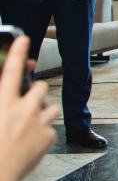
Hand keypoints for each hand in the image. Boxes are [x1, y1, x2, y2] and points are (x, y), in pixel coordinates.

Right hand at [0, 36, 58, 180]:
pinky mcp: (49, 137)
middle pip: (41, 87)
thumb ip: (1, 100)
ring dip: (41, 112)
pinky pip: (49, 127)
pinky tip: (29, 142)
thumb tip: (7, 93)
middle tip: (25, 103)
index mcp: (2, 103)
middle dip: (35, 92)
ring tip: (27, 125)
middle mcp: (23, 109)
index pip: (12, 71)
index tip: (24, 39)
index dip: (18, 53)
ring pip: (49, 107)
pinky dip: (42, 132)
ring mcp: (38, 123)